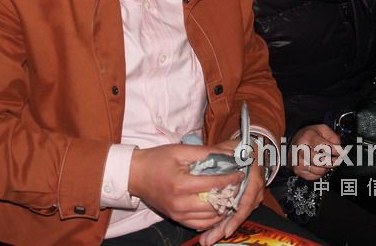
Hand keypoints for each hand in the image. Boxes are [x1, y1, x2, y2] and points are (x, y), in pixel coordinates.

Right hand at [128, 144, 242, 230]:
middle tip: (238, 185)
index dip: (230, 178)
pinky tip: (218, 208)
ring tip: (230, 195)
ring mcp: (177, 214)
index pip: (213, 184)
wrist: (135, 174)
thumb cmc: (157, 159)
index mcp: (181, 184)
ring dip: (223, 208)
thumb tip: (228, 154)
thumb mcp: (181, 151)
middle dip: (229, 195)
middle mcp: (180, 203)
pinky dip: (211, 218)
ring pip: (209, 218)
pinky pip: (199, 224)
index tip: (241, 172)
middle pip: (214, 205)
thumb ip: (206, 153)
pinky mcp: (176, 218)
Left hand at [198, 139, 265, 245]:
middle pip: (240, 214)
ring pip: (237, 216)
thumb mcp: (233, 148)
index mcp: (254, 179)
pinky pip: (235, 213)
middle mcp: (255, 191)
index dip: (235, 217)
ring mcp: (252, 197)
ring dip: (222, 228)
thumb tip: (211, 158)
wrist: (254, 149)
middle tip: (209, 240)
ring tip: (207, 239)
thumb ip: (223, 153)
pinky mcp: (245, 201)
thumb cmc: (242, 148)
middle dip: (225, 229)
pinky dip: (223, 222)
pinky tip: (210, 231)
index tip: (225, 230)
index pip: (246, 202)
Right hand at [289, 124, 339, 179]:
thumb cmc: (308, 136)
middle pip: (324, 161)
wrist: (293, 142)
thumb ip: (333, 136)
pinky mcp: (298, 170)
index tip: (342, 153)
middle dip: (334, 161)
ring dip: (327, 167)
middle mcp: (302, 150)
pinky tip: (318, 165)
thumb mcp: (321, 129)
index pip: (327, 148)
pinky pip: (315, 176)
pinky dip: (320, 172)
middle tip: (337, 158)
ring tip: (325, 161)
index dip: (338, 151)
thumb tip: (340, 148)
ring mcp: (299, 161)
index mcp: (308, 138)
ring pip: (321, 170)